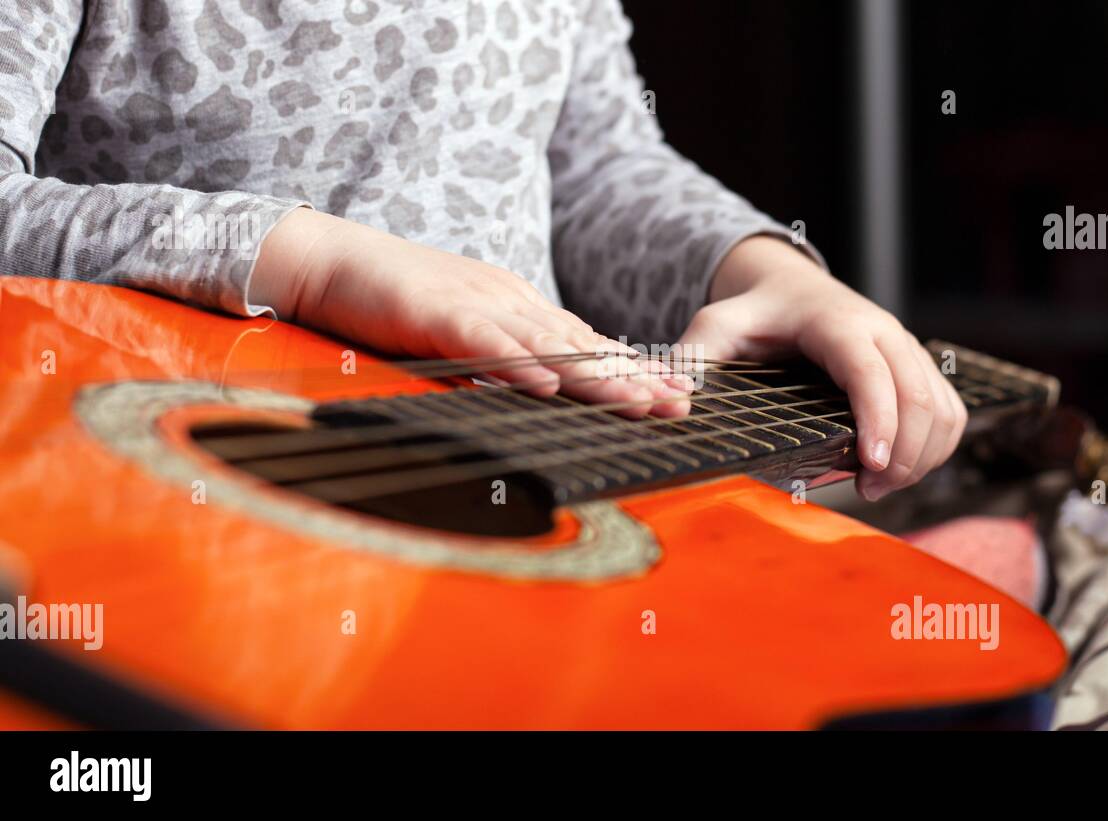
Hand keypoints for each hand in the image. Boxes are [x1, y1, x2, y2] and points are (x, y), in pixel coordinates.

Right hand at [250, 209, 691, 417]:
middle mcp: (506, 300)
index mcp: (513, 304)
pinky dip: (519, 364)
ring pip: (547, 343)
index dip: (631, 368)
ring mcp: (474, 304)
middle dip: (634, 376)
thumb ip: (496, 353)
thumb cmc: (389, 298)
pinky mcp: (436, 313)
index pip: (584, 340)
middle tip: (680, 405)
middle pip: (581, 343)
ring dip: (596, 375)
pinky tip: (551, 385)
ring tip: (639, 402)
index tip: (673, 394)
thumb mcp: (458, 327)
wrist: (327, 259)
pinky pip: (485, 342)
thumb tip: (537, 387)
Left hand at [678, 235, 966, 499]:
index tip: (870, 465)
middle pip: (919, 396)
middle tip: (868, 491)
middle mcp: (883, 332)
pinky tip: (900, 470)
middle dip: (903, 453)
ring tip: (879, 487)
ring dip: (922, 456)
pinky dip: (938, 447)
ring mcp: (908, 350)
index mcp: (838, 323)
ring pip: (942, 408)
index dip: (879, 419)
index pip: (871, 372)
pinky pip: (951, 411)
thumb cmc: (753, 313)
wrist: (790, 286)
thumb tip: (672, 405)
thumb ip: (690, 361)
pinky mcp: (921, 368)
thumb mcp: (715, 327)